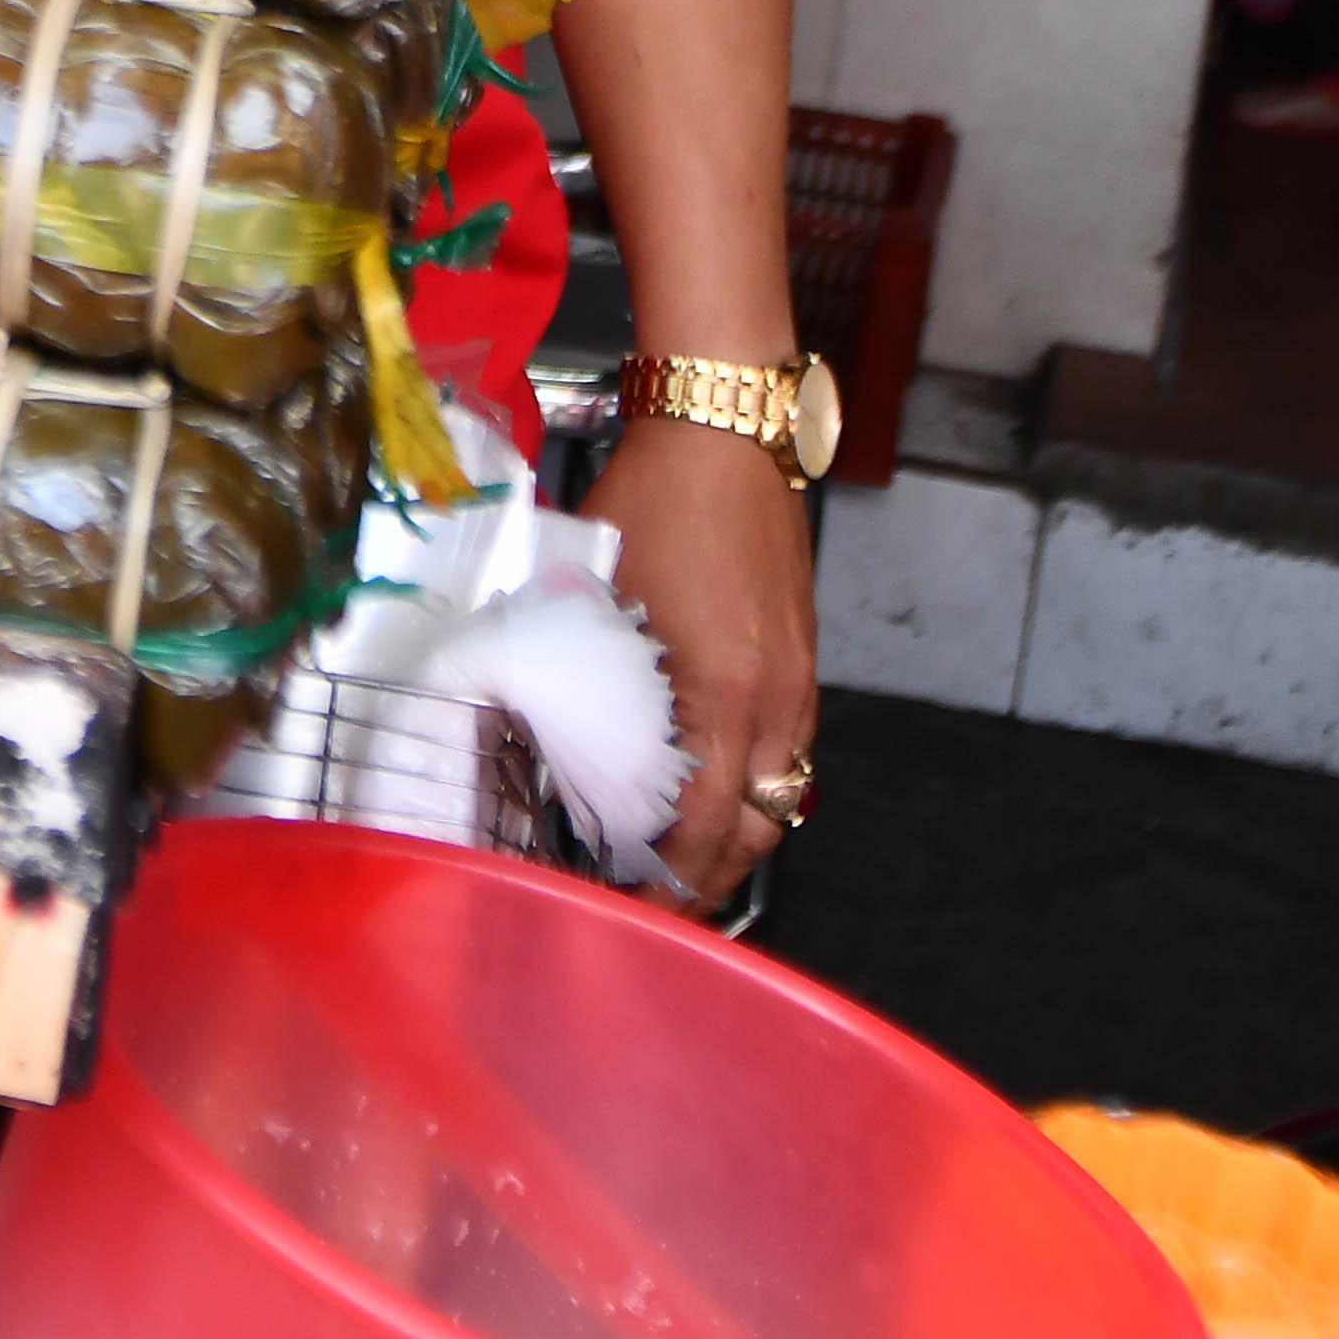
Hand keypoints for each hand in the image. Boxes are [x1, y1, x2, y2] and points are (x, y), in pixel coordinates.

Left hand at [595, 416, 820, 906]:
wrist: (727, 434)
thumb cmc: (656, 498)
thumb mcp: (595, 589)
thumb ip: (578, 661)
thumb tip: (536, 713)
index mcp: (721, 691)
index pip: (702, 822)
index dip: (668, 876)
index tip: (631, 902)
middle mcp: (775, 699)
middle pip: (754, 829)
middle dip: (709, 881)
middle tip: (658, 905)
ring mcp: (798, 683)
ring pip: (782, 796)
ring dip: (735, 838)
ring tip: (681, 864)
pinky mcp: (803, 662)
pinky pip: (792, 753)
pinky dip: (757, 789)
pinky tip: (715, 792)